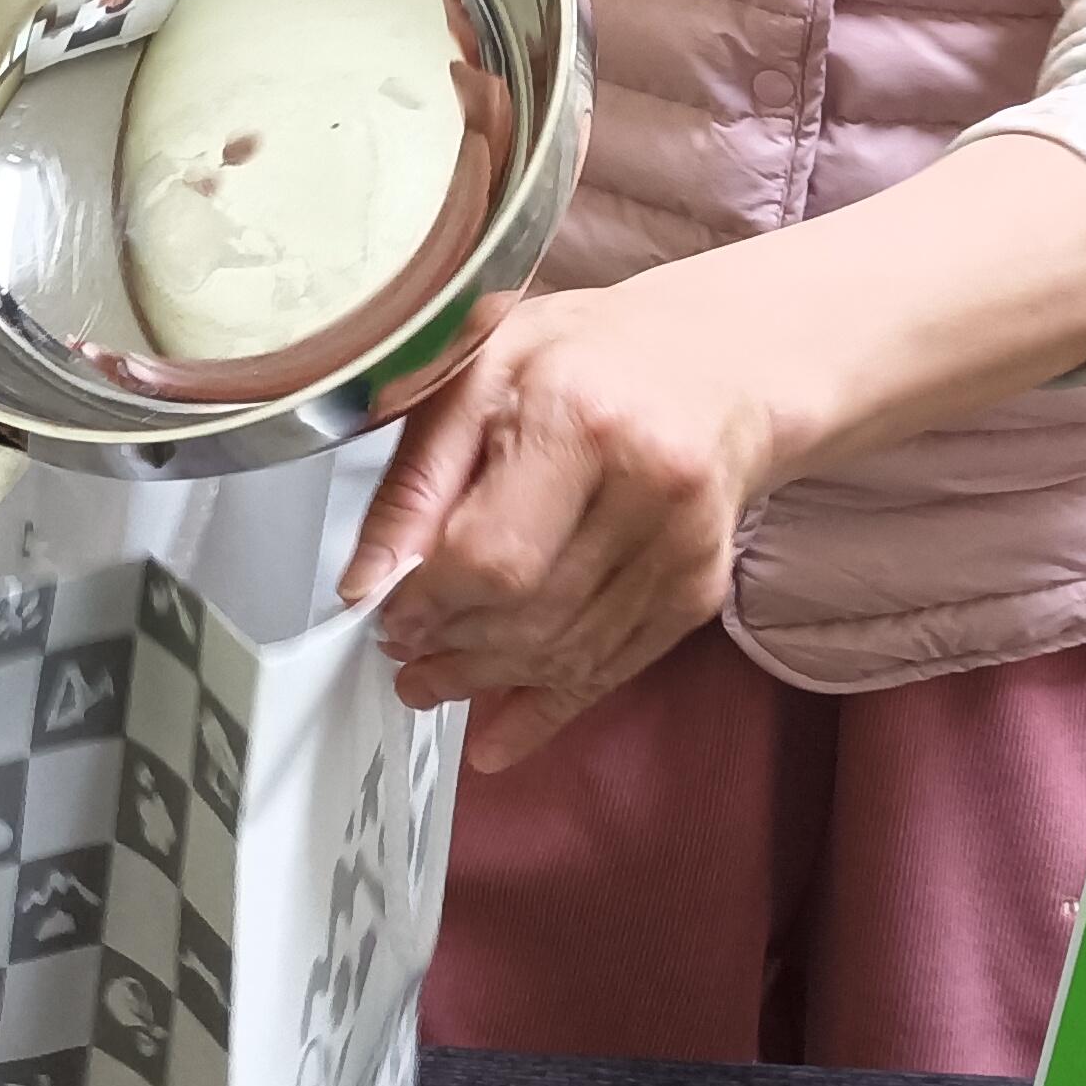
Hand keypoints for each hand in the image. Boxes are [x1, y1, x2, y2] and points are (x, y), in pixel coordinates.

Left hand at [334, 274, 794, 777]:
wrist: (716, 365)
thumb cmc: (590, 354)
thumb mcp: (480, 368)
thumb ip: (420, 474)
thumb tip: (369, 577)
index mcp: (584, 416)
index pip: (492, 554)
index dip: (427, 601)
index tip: (387, 610)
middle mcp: (650, 485)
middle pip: (530, 614)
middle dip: (451, 649)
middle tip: (403, 655)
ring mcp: (684, 545)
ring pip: (568, 652)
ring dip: (489, 681)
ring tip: (434, 681)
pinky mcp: (699, 589)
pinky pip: (613, 668)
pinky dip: (549, 704)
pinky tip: (501, 730)